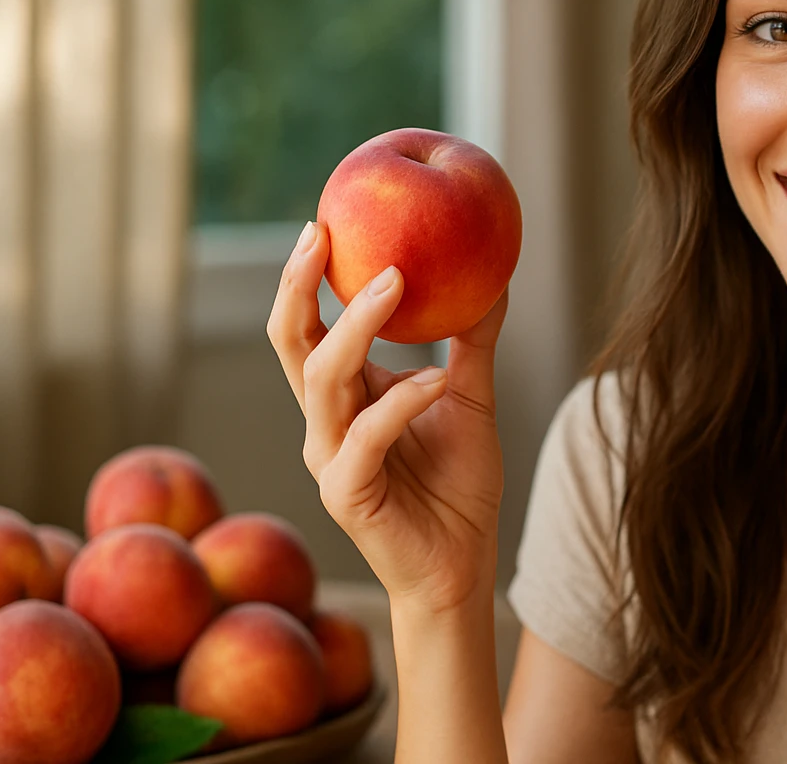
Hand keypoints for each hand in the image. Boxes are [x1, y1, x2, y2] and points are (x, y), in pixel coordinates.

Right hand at [267, 220, 508, 615]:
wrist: (462, 564)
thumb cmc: (459, 484)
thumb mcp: (470, 398)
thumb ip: (472, 342)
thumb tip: (493, 276)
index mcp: (345, 396)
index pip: (308, 327)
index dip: (306, 278)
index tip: (323, 221)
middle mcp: (326, 422)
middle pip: (292, 344)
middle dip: (300, 287)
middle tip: (326, 235)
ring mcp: (331, 458)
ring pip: (322, 380)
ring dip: (358, 326)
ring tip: (396, 281)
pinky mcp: (348, 494)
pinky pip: (367, 436)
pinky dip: (402, 400)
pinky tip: (437, 380)